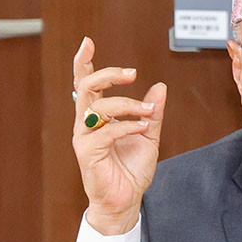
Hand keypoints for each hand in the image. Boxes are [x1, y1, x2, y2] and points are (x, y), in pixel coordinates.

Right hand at [72, 36, 167, 234]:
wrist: (126, 200)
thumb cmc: (131, 169)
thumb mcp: (149, 136)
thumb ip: (152, 112)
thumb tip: (159, 87)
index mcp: (96, 116)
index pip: (84, 84)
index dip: (82, 62)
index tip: (87, 41)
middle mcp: (85, 123)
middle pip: (86, 87)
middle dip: (109, 75)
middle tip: (133, 73)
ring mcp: (83, 137)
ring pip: (99, 106)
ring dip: (128, 104)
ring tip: (149, 112)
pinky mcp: (87, 152)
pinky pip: (106, 130)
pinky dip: (128, 125)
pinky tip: (143, 129)